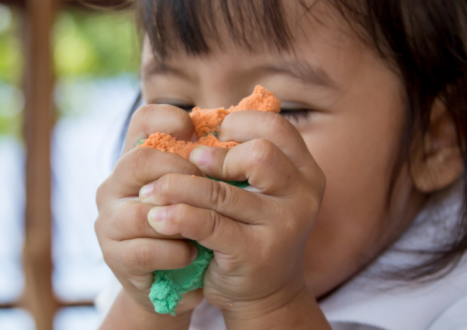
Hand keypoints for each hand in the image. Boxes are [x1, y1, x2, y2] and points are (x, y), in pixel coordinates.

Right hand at [95, 104, 204, 320]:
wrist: (176, 279)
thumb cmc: (192, 226)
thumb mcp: (199, 191)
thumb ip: (205, 164)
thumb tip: (235, 135)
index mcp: (139, 160)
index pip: (144, 121)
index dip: (170, 119)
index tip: (197, 135)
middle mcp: (116, 185)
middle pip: (140, 160)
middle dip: (183, 174)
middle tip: (210, 190)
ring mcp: (110, 221)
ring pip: (141, 212)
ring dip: (181, 221)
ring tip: (204, 232)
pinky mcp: (114, 256)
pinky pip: (145, 250)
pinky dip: (174, 253)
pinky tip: (191, 254)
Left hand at [139, 110, 325, 319]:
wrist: (266, 292)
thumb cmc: (255, 230)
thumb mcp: (263, 192)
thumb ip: (245, 160)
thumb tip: (196, 123)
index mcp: (306, 172)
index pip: (276, 127)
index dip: (240, 122)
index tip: (216, 135)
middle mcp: (302, 196)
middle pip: (258, 154)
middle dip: (216, 156)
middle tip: (191, 162)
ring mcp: (283, 225)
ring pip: (221, 192)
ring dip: (179, 187)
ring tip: (152, 190)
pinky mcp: (255, 252)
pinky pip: (208, 224)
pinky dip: (177, 217)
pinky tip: (158, 217)